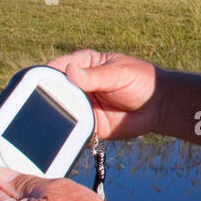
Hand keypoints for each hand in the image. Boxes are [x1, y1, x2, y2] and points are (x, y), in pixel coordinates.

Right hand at [46, 48, 160, 140]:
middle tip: (49, 105)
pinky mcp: (89, 124)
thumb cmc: (140, 81)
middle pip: (55, 91)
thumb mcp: (119, 74)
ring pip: (61, 111)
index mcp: (83, 64)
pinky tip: (70, 136)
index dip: (48, 74)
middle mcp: (78, 85)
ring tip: (59, 122)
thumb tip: (69, 72)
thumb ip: (95, 76)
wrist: (158, 106)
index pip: (59, 67)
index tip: (41, 82)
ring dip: (59, 117)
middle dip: (49, 98)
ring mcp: (82, 105)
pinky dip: (71, 134)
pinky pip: (74, 130)